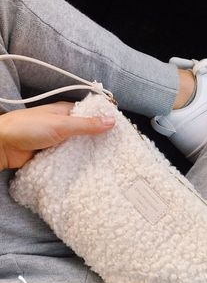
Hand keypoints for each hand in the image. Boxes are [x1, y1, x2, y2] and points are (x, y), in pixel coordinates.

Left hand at [0, 102, 114, 169]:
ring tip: (105, 163)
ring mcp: (56, 141)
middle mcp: (62, 125)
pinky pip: (67, 159)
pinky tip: (86, 170)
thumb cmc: (28, 128)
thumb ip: (86, 125)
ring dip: (86, 154)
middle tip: (115, 152)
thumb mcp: (61, 124)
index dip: (104, 122)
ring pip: (76, 147)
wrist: (3, 145)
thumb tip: (111, 121)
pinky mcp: (51, 154)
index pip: (90, 115)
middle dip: (97, 141)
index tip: (119, 132)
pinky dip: (74, 163)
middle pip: (85, 133)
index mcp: (65, 112)